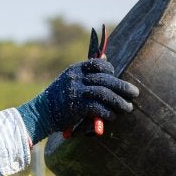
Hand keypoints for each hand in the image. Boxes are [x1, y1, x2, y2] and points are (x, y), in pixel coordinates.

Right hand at [18, 59, 139, 141]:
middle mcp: (76, 78)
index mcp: (76, 69)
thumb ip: (87, 72)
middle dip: (122, 87)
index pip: (98, 64)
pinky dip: (108, 113)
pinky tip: (112, 116)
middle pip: (105, 80)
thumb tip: (105, 59)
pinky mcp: (76, 107)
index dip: (111, 71)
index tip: (116, 78)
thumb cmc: (60, 97)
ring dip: (119, 102)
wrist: (41, 113)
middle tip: (135, 93)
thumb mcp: (70, 79)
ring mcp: (76, 92)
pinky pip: (98, 108)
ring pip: (104, 94)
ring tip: (128, 108)